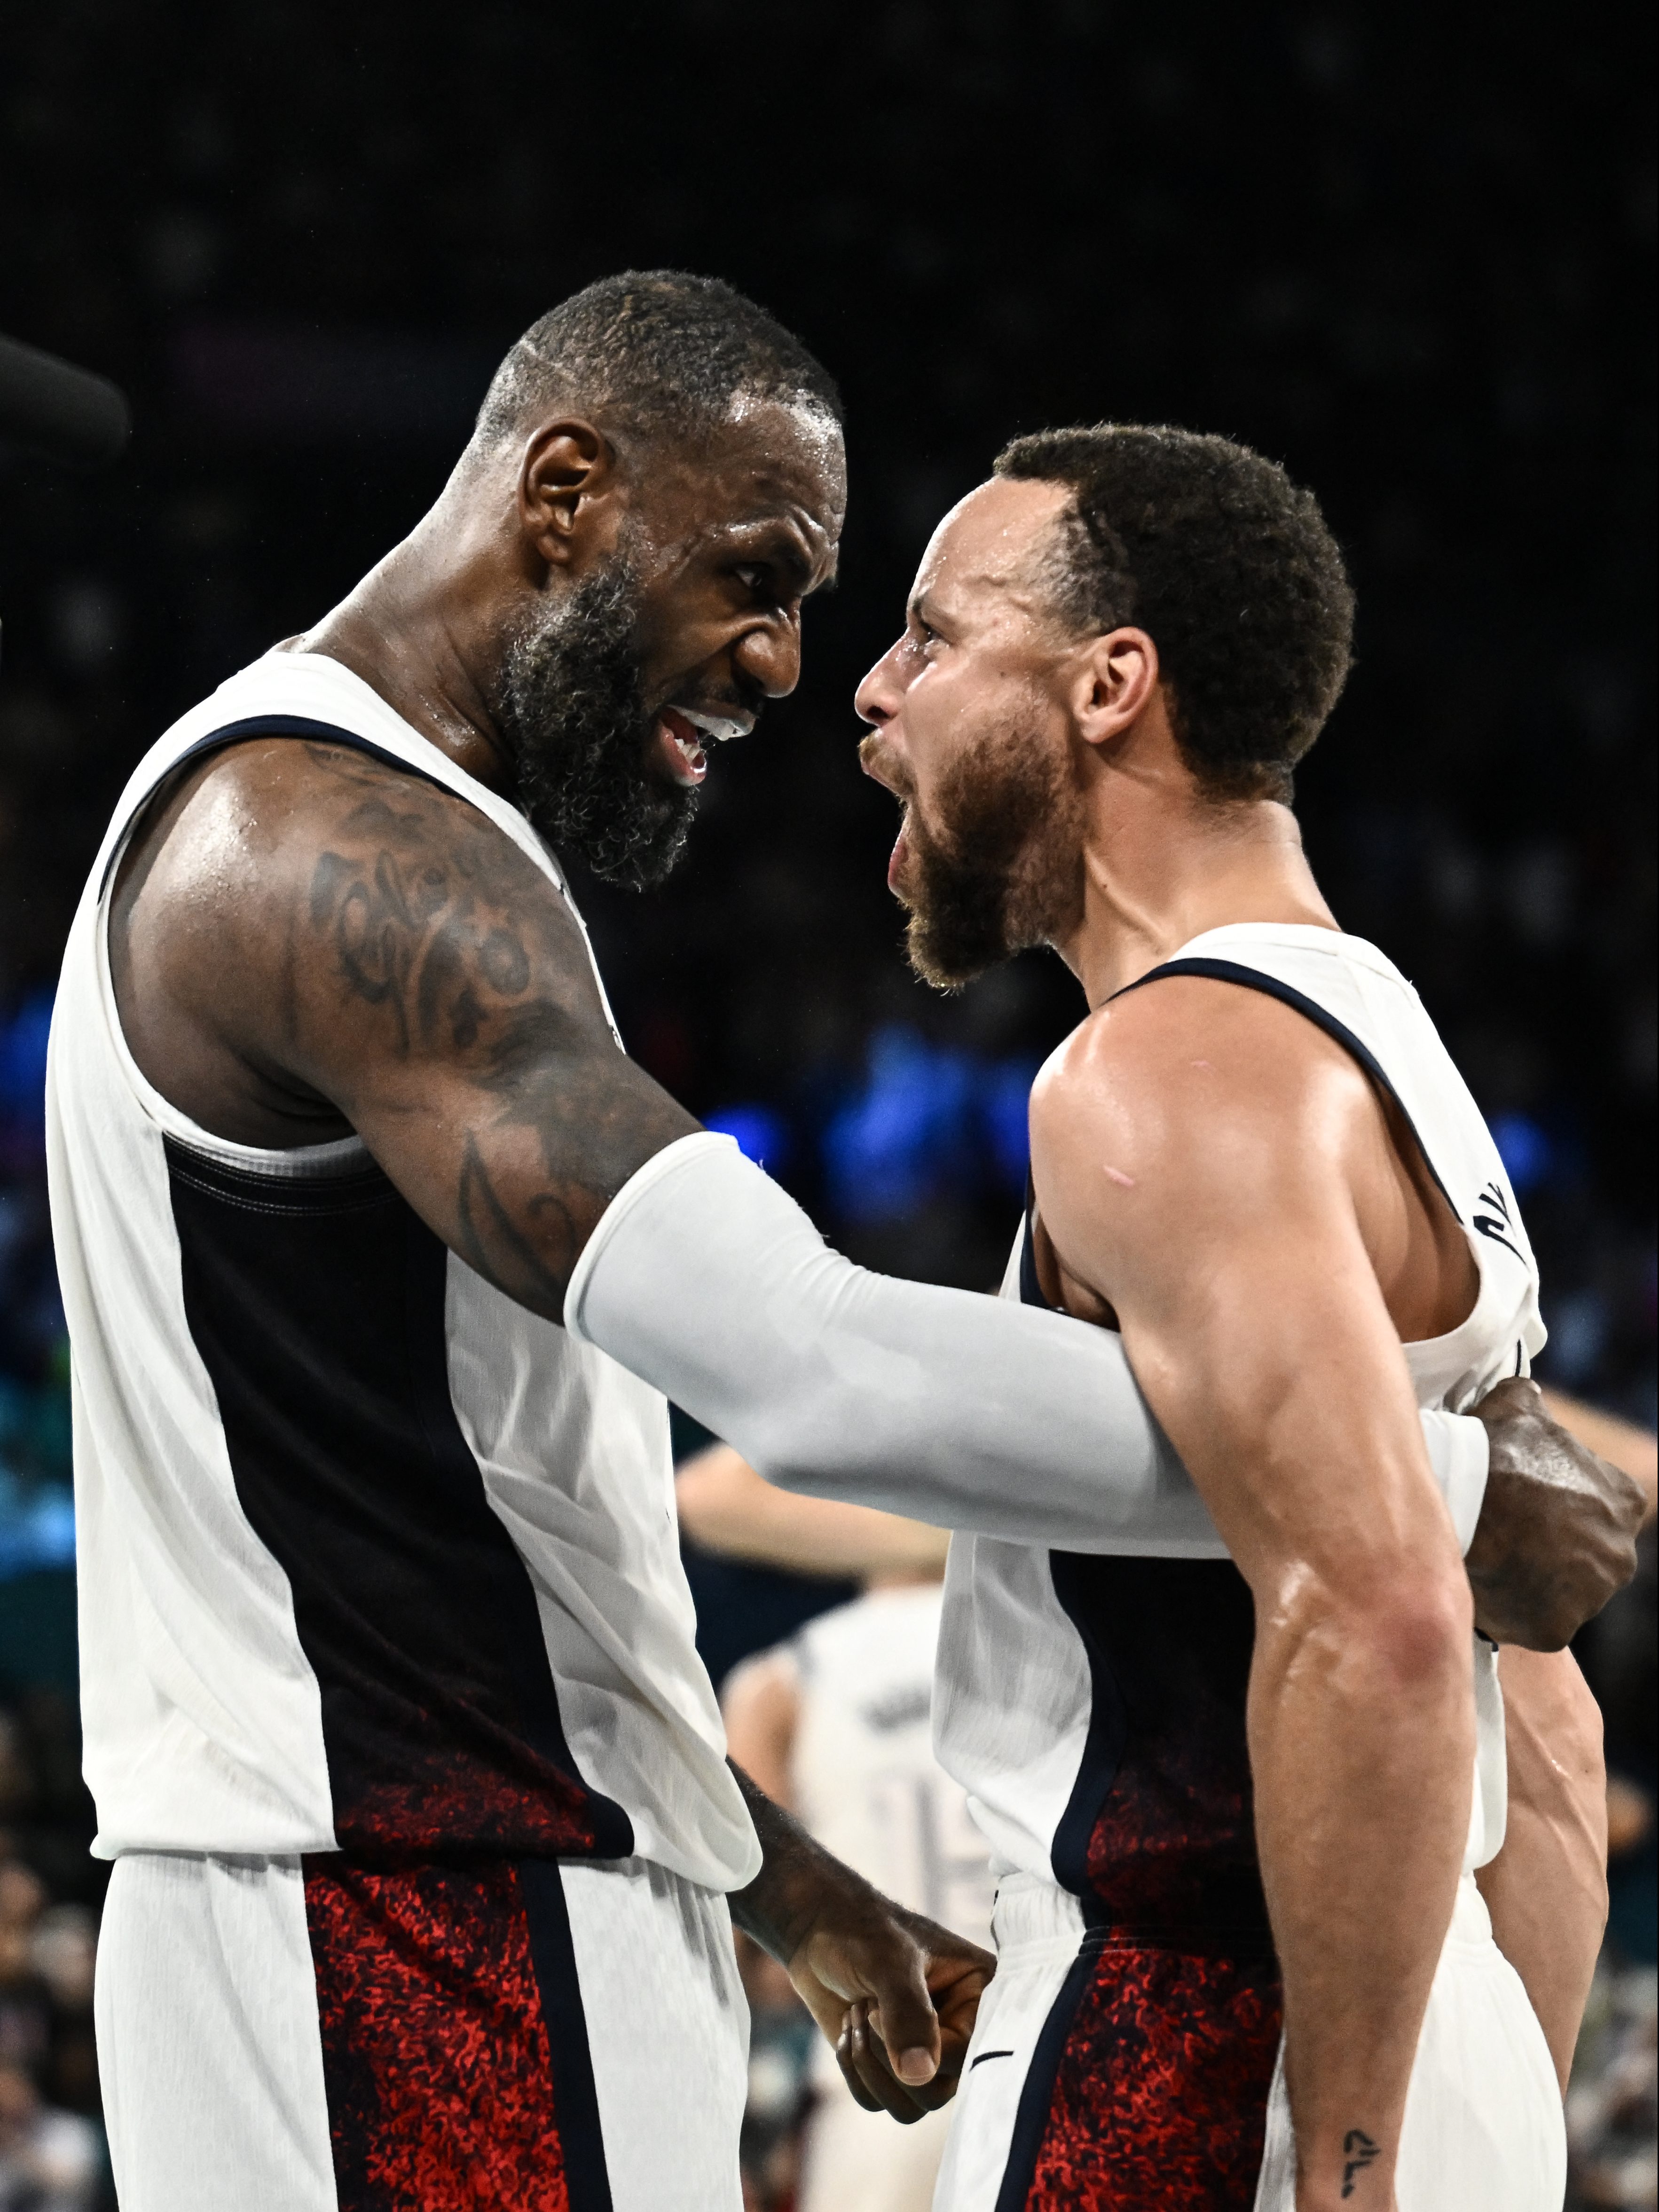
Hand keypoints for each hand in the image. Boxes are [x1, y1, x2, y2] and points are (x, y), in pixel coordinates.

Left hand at [788, 1901, 992, 2122]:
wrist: (818, 1930)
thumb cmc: (861, 1932)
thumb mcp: (889, 1962)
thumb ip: (908, 2014)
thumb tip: (921, 2076)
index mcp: (980, 1995)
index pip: (969, 2055)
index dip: (924, 2046)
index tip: (878, 2010)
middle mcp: (961, 2032)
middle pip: (937, 2093)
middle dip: (887, 2057)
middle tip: (864, 2009)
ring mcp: (927, 2055)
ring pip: (908, 2107)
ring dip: (868, 2066)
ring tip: (855, 2015)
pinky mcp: (893, 2069)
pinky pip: (877, 2102)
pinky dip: (853, 2071)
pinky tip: (845, 2030)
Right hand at [1465, 1377, 1644, 1647]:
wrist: (1463, 1499)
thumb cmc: (1495, 1449)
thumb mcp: (1518, 1405)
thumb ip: (1533, 1403)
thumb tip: (1527, 1395)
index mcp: (1624, 1502)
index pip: (1601, 1508)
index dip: (1560, 1504)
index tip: (1528, 1501)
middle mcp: (1619, 1555)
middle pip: (1585, 1557)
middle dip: (1553, 1549)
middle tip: (1505, 1533)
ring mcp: (1590, 1598)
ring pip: (1561, 1594)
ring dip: (1533, 1583)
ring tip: (1489, 1559)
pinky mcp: (1556, 1631)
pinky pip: (1532, 1624)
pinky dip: (1511, 1611)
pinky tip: (1484, 1585)